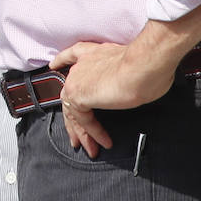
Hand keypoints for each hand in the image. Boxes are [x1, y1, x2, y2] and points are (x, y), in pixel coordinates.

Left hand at [50, 40, 174, 157]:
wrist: (144, 65)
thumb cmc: (146, 64)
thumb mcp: (130, 67)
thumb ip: (120, 75)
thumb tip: (128, 85)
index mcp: (93, 53)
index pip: (71, 55)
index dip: (62, 61)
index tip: (54, 65)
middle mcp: (82, 64)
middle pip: (71, 93)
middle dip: (74, 117)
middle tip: (77, 135)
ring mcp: (77, 79)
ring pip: (73, 109)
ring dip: (82, 131)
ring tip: (90, 147)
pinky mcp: (79, 95)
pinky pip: (83, 119)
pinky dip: (93, 133)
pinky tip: (103, 141)